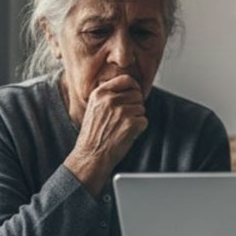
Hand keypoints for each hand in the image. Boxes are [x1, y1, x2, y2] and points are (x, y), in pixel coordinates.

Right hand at [64, 75, 147, 194]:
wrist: (90, 156)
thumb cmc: (93, 134)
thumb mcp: (94, 108)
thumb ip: (108, 95)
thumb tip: (130, 87)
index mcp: (100, 93)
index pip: (126, 79)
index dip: (134, 87)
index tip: (134, 94)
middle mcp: (110, 100)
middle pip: (137, 94)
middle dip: (135, 105)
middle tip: (126, 118)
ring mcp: (121, 111)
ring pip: (141, 108)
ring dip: (136, 118)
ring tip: (123, 127)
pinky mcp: (130, 124)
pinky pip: (144, 120)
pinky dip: (139, 129)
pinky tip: (127, 134)